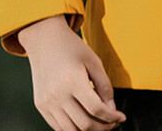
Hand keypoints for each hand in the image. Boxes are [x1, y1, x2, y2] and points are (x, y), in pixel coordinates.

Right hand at [18, 15, 125, 130]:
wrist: (44, 39)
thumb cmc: (71, 47)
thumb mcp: (93, 60)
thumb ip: (104, 85)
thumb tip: (112, 109)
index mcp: (73, 80)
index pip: (96, 109)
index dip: (112, 117)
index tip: (121, 117)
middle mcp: (57, 94)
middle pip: (84, 124)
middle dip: (103, 127)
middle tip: (113, 123)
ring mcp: (47, 102)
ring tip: (99, 123)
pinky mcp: (40, 105)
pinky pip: (58, 127)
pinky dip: (73, 129)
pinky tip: (84, 121)